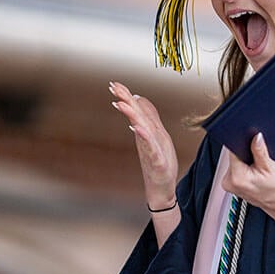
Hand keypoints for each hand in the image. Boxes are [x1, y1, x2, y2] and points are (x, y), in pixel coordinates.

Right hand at [109, 81, 178, 210]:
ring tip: (122, 103)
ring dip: (132, 116)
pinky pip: (150, 148)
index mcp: (145, 132)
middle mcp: (145, 139)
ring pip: (140, 130)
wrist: (161, 189)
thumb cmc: (159, 163)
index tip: (114, 84)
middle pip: (135, 117)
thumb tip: (140, 98)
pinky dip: (144, 138)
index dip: (125, 96)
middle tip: (113, 88)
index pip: (135, 110)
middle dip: (125, 101)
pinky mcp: (156, 162)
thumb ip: (149, 116)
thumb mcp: (157, 135)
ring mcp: (150, 150)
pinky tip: (138, 129)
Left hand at [223, 133, 274, 242]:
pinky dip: (244, 168)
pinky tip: (254, 172)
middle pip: (233, 156)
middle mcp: (229, 182)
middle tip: (259, 160)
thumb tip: (255, 137)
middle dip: (245, 153)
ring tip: (258, 168)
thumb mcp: (270, 167)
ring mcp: (229, 184)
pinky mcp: (232, 185)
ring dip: (245, 161)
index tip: (251, 143)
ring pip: (234, 162)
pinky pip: (236, 169)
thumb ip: (260, 151)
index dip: (243, 143)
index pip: (233, 150)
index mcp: (237, 178)